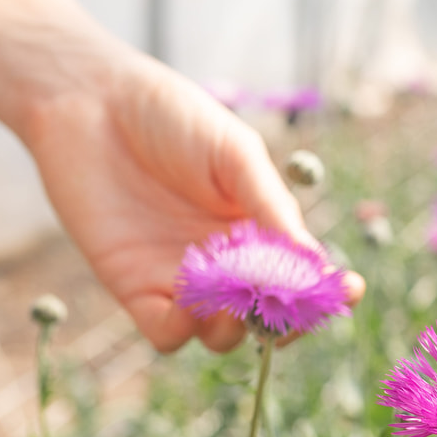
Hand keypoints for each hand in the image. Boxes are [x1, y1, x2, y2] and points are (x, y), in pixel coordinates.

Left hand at [22, 51, 363, 353]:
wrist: (89, 100)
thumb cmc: (171, 116)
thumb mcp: (235, 155)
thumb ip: (272, 208)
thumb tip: (316, 262)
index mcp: (260, 230)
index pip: (303, 278)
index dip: (327, 292)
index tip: (347, 288)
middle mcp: (228, 263)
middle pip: (269, 319)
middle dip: (285, 322)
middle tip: (283, 303)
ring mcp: (184, 279)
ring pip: (223, 336)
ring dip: (234, 329)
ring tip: (231, 301)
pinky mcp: (135, 288)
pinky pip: (167, 335)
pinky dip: (181, 332)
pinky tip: (185, 305)